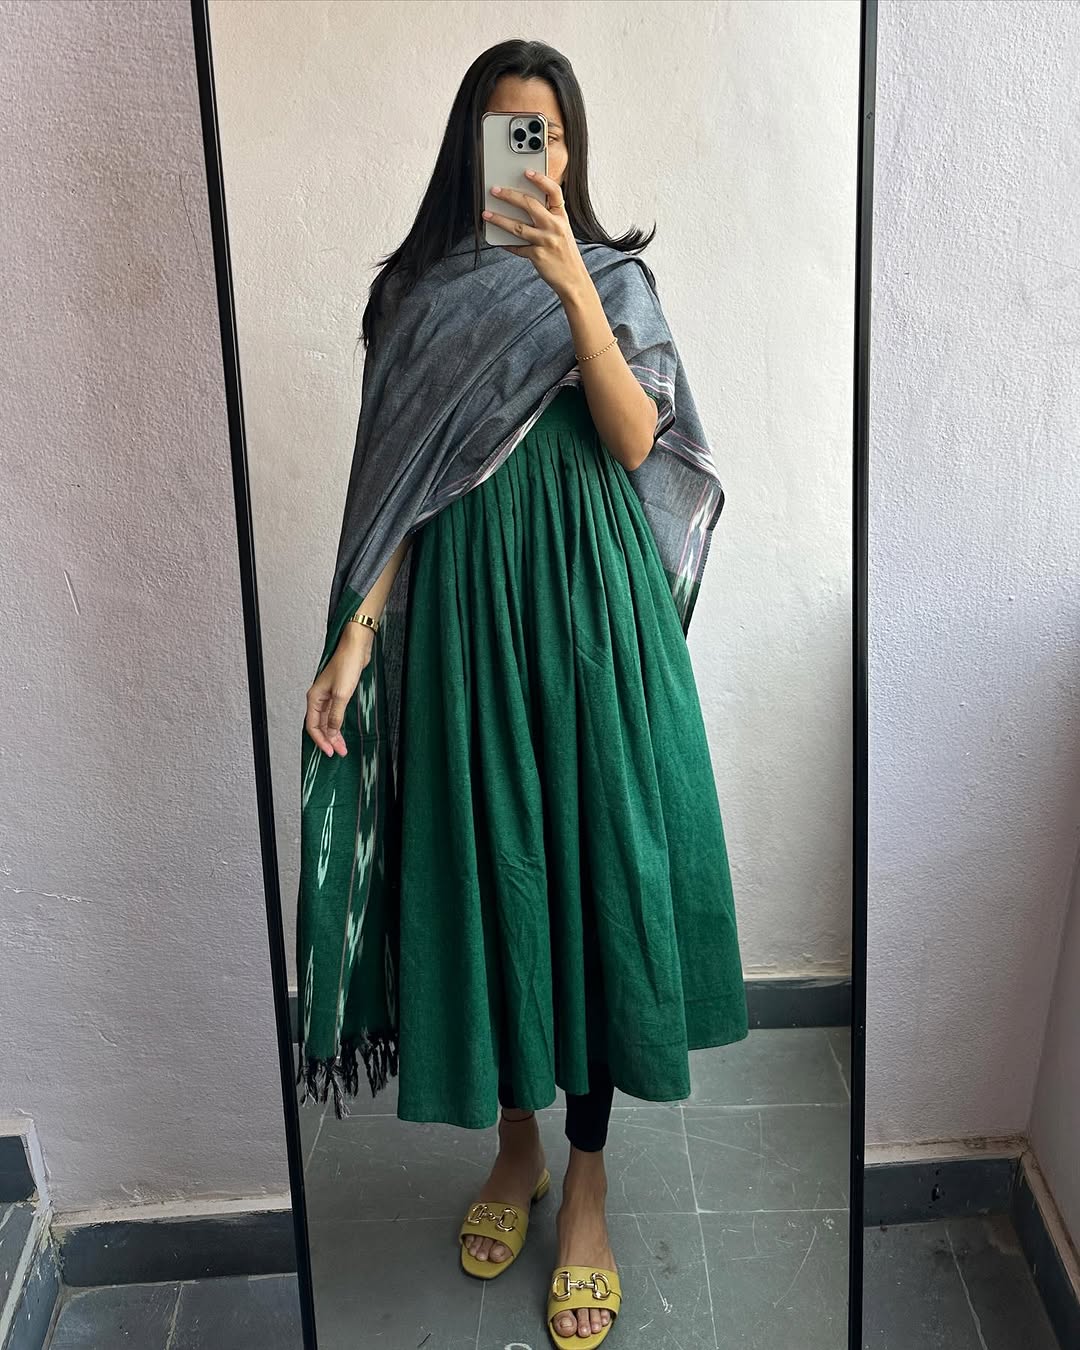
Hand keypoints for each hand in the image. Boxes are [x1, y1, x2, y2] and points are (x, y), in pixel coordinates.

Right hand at [304, 625, 373, 756]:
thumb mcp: (342, 694)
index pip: (312, 726)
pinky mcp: (339, 693)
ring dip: (334, 734)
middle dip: (329, 740)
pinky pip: (334, 714)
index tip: (330, 751)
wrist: (357, 648)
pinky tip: (342, 731)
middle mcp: (319, 698)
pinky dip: (338, 724)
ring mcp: (329, 696)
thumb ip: (335, 715)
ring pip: (328, 721)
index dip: (321, 740)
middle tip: (339, 752)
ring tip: (342, 746)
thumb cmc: (347, 664)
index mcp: (314, 697)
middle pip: (320, 725)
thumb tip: (330, 732)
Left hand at [483, 168, 588, 299]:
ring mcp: (546, 241)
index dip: (540, 179)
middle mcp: (555, 226)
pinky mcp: (537, 256)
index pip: (554, 191)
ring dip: (499, 219)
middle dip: (509, 195)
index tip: (526, 171)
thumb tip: (523, 204)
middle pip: (529, 204)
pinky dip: (506, 244)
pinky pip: (517, 248)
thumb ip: (548, 217)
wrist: (573, 279)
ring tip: (486, 214)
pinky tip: (497, 240)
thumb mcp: (562, 230)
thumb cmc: (565, 253)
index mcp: (561, 216)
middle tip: (494, 190)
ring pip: (518, 226)